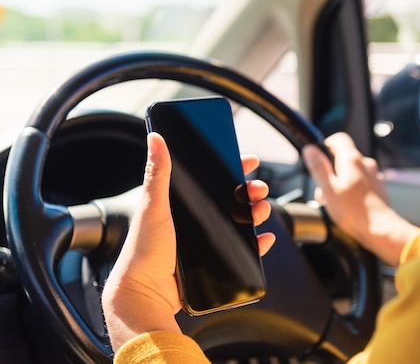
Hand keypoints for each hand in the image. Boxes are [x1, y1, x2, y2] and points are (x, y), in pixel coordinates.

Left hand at [102, 132, 273, 351]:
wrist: (145, 294)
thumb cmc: (143, 251)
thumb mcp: (153, 208)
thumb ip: (157, 174)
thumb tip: (155, 137)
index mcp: (180, 205)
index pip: (210, 180)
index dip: (231, 168)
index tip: (248, 160)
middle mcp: (193, 221)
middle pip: (230, 199)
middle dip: (249, 191)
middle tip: (260, 188)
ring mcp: (204, 242)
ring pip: (239, 222)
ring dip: (255, 213)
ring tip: (262, 210)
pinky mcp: (213, 262)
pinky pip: (241, 250)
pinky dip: (255, 243)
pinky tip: (264, 238)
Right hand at [302, 132, 417, 265]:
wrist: (380, 230)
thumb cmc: (354, 212)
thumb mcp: (328, 188)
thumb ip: (318, 167)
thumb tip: (310, 149)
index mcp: (351, 159)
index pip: (338, 139)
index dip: (326, 147)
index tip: (319, 161)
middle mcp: (365, 164)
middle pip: (343, 158)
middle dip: (330, 172)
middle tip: (323, 191)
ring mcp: (374, 176)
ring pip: (352, 172)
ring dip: (341, 182)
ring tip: (335, 202)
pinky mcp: (378, 189)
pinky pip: (361, 183)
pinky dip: (352, 190)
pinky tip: (348, 206)